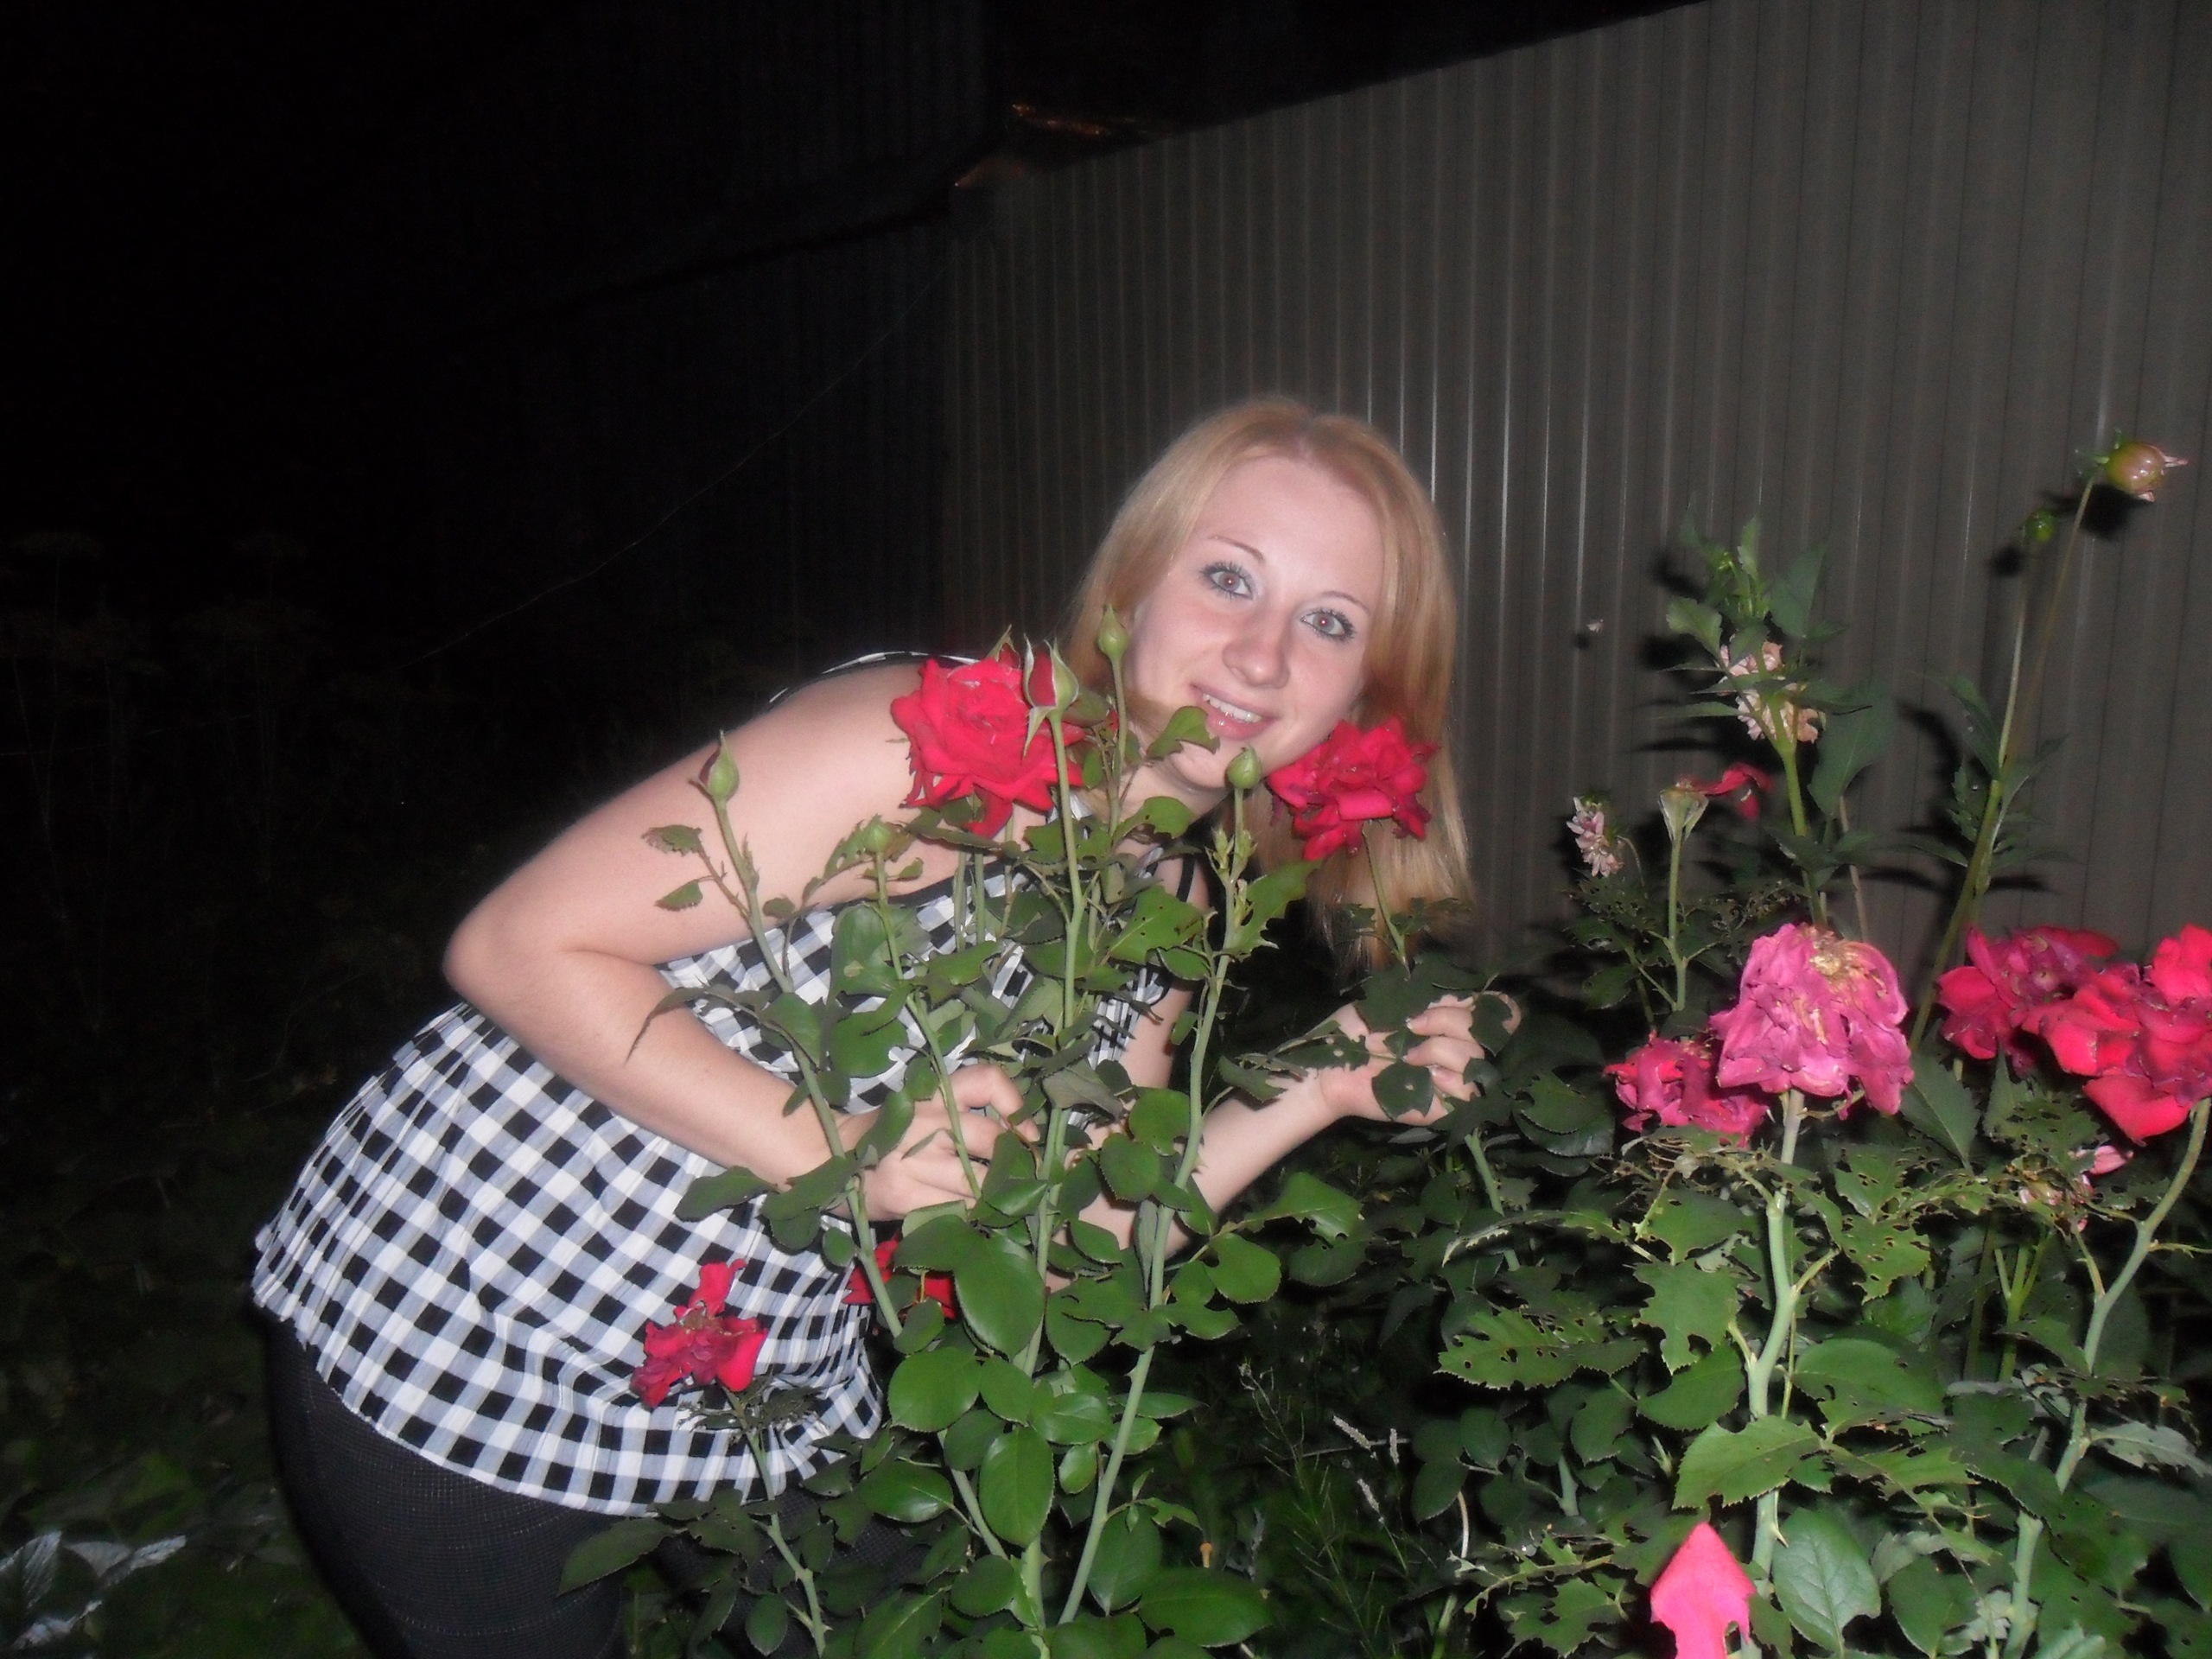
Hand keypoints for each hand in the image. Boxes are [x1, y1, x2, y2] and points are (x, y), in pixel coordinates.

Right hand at [848, 1063, 1026, 1220]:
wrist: (831, 1156)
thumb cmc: (890, 1134)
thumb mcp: (923, 1110)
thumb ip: (965, 1117)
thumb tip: (1022, 1139)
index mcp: (933, 1093)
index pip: (986, 1081)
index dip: (1015, 1106)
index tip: (1027, 1134)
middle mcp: (925, 1119)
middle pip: (990, 1139)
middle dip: (1013, 1165)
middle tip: (1020, 1179)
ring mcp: (911, 1158)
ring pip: (978, 1182)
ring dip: (995, 1196)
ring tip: (998, 1202)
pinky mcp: (902, 1194)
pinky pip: (955, 1209)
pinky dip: (969, 1215)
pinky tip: (968, 1216)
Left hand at [1311, 994, 1508, 1124]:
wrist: (1328, 1067)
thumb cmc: (1354, 1031)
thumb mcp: (1393, 1000)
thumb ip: (1434, 997)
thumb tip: (1474, 992)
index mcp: (1448, 1021)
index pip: (1498, 1013)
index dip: (1496, 1008)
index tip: (1471, 1002)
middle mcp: (1455, 1049)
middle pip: (1484, 1032)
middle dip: (1446, 1020)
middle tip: (1410, 1025)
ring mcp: (1449, 1079)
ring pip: (1474, 1059)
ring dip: (1438, 1048)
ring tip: (1406, 1054)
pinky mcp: (1441, 1107)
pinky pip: (1468, 1093)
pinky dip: (1448, 1079)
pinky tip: (1424, 1075)